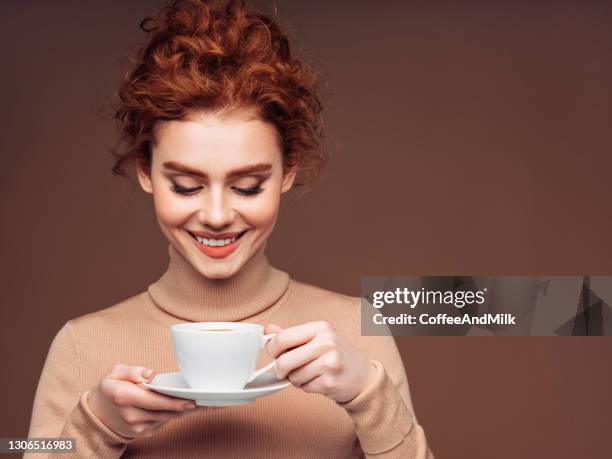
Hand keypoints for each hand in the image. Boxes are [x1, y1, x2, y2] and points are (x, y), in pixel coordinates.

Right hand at [88, 364, 206, 437]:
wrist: (96, 416)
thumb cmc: (109, 390)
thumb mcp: (115, 373)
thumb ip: (134, 370)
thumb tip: (152, 374)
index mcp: (124, 396)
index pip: (154, 400)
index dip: (175, 401)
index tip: (191, 400)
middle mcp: (131, 414)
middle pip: (165, 411)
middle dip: (187, 407)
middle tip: (206, 403)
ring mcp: (137, 426)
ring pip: (167, 418)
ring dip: (185, 412)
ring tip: (204, 405)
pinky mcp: (142, 433)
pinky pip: (163, 422)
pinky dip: (175, 414)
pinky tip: (188, 408)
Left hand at [264, 321, 376, 402]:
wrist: (363, 376)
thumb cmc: (337, 355)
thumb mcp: (317, 338)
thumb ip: (292, 335)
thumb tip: (268, 329)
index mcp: (321, 327)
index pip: (283, 338)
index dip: (272, 349)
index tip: (274, 353)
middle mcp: (326, 342)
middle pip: (284, 360)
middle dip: (280, 369)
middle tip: (284, 370)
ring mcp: (330, 362)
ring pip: (293, 377)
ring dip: (296, 379)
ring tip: (310, 373)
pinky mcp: (330, 382)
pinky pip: (304, 388)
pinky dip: (307, 387)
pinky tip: (319, 381)